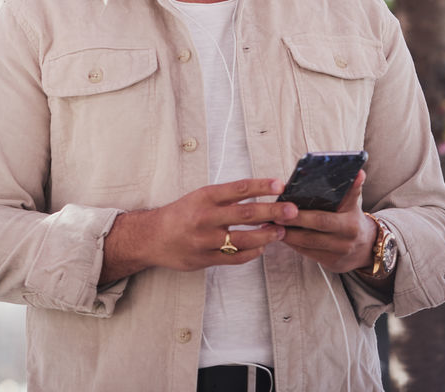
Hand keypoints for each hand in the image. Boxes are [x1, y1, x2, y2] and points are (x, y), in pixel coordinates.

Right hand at [100, 177, 297, 283]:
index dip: (261, 186)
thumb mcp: (199, 196)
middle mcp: (206, 217)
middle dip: (272, 212)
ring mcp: (206, 240)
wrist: (153, 237)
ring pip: (243, 239)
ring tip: (281, 231)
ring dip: (266, 235)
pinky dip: (252, 253)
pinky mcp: (205, 259)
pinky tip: (262, 248)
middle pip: (245, 214)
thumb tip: (258, 195)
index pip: (238, 188)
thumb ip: (225, 198)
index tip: (280, 184)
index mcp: (204, 196)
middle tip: (292, 210)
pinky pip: (235, 258)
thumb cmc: (181, 213)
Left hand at [279, 171, 376, 273]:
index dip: (304, 215)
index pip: (323, 218)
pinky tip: (280, 234)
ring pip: (308, 244)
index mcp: (350, 223)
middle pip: (312, 232)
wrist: (366, 247)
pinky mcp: (331, 264)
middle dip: (292, 222)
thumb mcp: (354, 202)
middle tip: (274, 214)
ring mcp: (338, 254)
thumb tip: (358, 171)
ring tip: (271, 224)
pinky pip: (308, 253)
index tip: (286, 206)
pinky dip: (293, 244)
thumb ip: (352, 188)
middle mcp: (345, 240)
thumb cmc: (352, 217)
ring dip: (288, 234)